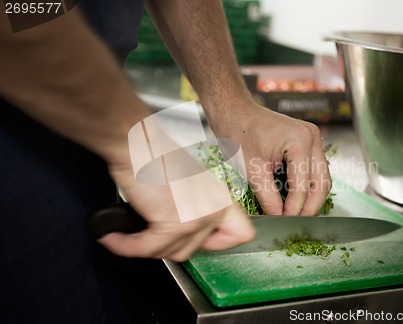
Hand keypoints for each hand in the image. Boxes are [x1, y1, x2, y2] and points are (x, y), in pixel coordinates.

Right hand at [98, 156, 254, 261]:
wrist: (139, 141)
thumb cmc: (156, 153)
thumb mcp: (189, 181)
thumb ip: (195, 206)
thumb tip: (183, 230)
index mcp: (220, 197)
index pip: (241, 234)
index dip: (218, 242)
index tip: (200, 240)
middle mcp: (214, 208)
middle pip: (196, 248)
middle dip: (168, 244)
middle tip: (150, 234)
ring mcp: (196, 217)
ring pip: (171, 252)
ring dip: (145, 248)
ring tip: (128, 236)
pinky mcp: (173, 223)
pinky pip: (147, 248)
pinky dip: (126, 246)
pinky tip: (115, 238)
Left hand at [211, 103, 331, 215]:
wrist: (235, 113)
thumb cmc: (238, 135)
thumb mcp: (251, 171)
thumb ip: (268, 198)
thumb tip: (279, 218)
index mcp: (300, 141)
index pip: (303, 186)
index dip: (294, 209)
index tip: (284, 223)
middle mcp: (312, 137)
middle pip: (322, 183)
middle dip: (310, 207)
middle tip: (296, 223)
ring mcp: (313, 137)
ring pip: (322, 177)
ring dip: (312, 197)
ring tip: (296, 214)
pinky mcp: (308, 141)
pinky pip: (315, 169)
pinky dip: (309, 185)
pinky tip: (296, 198)